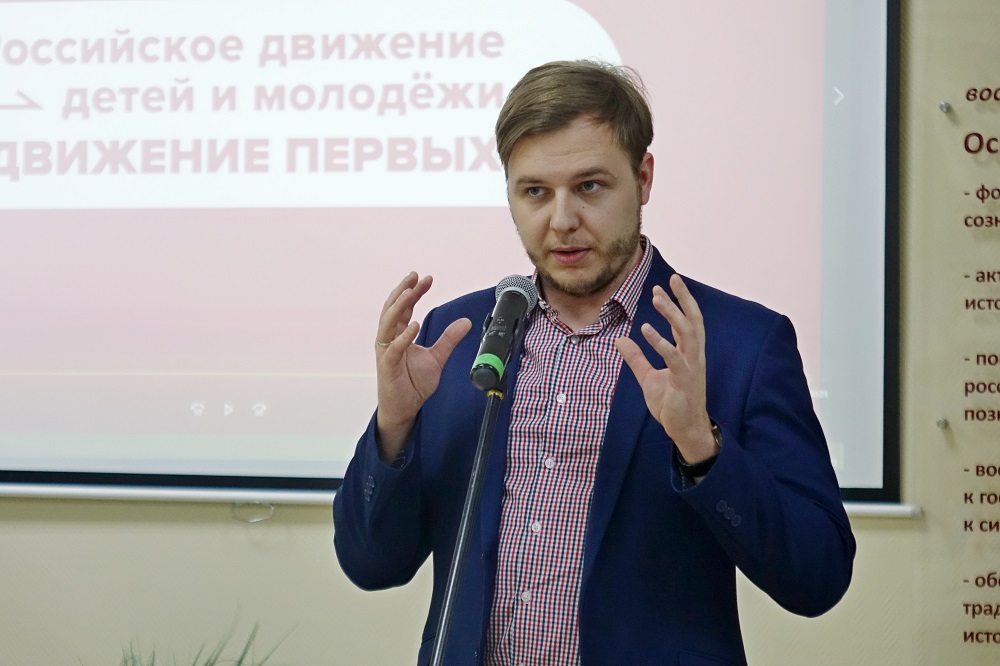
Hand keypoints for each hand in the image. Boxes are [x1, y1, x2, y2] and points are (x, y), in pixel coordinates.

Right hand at [374, 272, 471, 460]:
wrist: (405, 409)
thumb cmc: (413, 383)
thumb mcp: (437, 357)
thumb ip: (449, 339)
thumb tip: (466, 321)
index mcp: (399, 334)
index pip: (405, 307)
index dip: (414, 291)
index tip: (426, 278)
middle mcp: (389, 339)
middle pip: (393, 309)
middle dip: (403, 291)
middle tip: (414, 276)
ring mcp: (386, 352)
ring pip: (387, 323)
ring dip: (399, 307)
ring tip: (411, 293)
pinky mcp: (387, 366)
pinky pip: (394, 348)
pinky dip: (403, 336)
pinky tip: (414, 325)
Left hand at [615, 274, 716, 463]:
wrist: (683, 429)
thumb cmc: (671, 404)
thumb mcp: (648, 377)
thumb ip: (636, 358)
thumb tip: (620, 340)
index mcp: (688, 354)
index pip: (688, 321)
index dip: (681, 301)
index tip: (668, 284)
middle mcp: (694, 356)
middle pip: (693, 321)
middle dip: (683, 299)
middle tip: (670, 280)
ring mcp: (691, 367)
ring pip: (687, 333)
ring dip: (672, 314)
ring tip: (657, 298)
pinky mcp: (684, 380)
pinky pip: (673, 357)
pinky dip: (660, 342)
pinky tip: (646, 329)